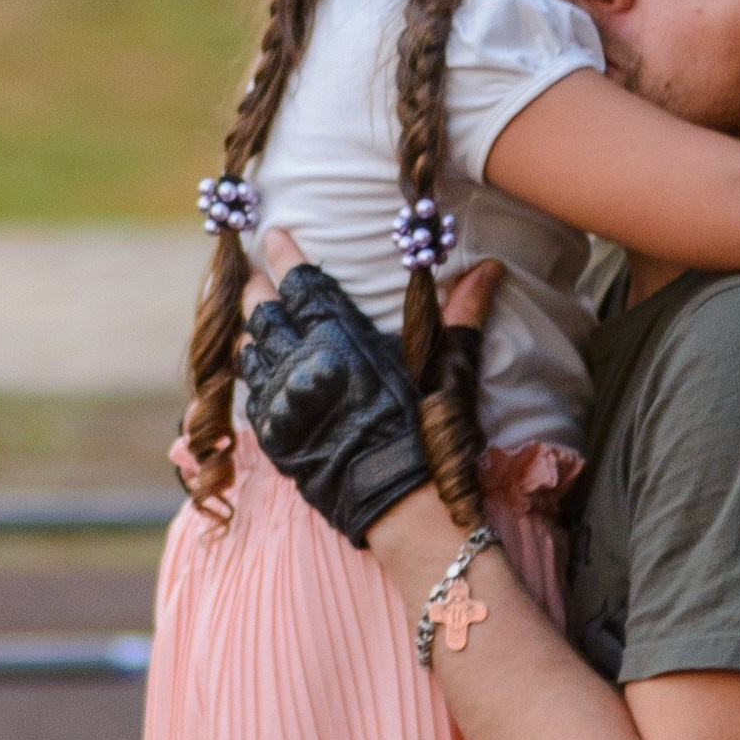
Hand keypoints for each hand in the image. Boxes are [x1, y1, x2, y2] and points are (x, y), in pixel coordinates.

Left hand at [238, 235, 435, 545]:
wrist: (400, 505)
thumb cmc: (429, 436)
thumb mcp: (447, 370)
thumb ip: (462, 315)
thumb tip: (490, 268)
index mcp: (341, 340)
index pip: (302, 283)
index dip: (283, 254)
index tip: (271, 234)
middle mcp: (303, 365)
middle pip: (263, 313)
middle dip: (257, 289)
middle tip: (253, 275)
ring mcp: (282, 402)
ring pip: (249, 351)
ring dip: (250, 331)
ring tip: (251, 319)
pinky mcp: (272, 437)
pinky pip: (249, 395)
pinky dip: (251, 375)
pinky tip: (255, 369)